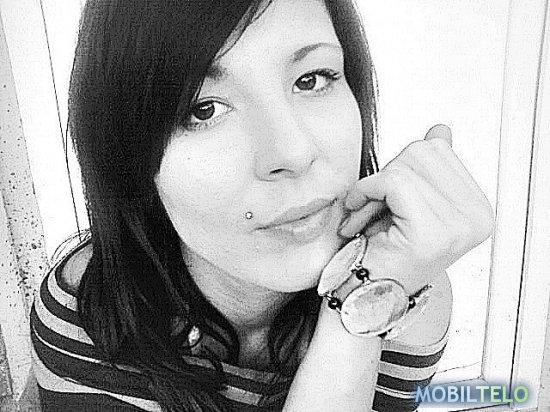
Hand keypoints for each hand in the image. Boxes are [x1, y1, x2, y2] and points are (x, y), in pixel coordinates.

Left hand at [339, 124, 493, 293]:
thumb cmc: (383, 252)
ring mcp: (459, 227)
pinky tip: (360, 216)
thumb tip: (441, 131)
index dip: (401, 169)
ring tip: (371, 217)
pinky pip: (393, 182)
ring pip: (406, 165)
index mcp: (478, 209)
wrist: (364, 295)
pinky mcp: (432, 232)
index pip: (437, 148)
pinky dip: (366, 192)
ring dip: (374, 189)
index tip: (391, 202)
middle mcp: (477, 218)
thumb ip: (429, 168)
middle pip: (422, 151)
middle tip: (377, 210)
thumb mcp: (409, 201)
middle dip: (387, 176)